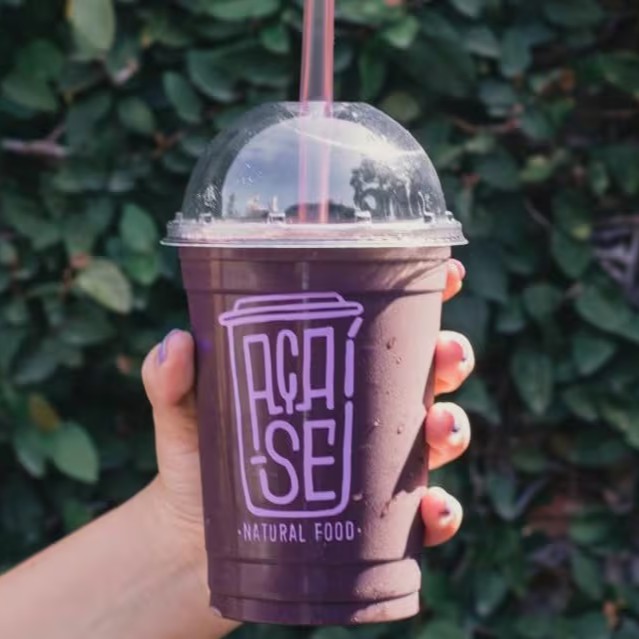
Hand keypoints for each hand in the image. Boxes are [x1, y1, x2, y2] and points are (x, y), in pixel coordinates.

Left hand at [141, 258, 472, 574]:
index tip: (448, 276)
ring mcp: (376, 467)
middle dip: (451, 357)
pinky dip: (439, 515)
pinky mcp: (377, 522)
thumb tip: (177, 345)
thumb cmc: (200, 459)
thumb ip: (171, 378)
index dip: (428, 298)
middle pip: (429, 376)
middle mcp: (365, 414)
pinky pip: (423, 519)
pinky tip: (432, 512)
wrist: (195, 537)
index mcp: (334, 373)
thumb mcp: (183, 411)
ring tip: (440, 426)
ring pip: (438, 440)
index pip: (389, 327)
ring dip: (453, 428)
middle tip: (447, 352)